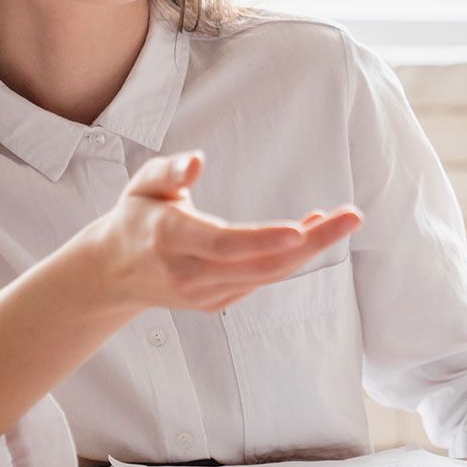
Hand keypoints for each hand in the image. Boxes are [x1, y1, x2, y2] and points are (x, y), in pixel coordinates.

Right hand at [74, 151, 362, 313]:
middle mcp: (188, 273)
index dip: (262, 240)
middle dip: (311, 243)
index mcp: (168, 238)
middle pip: (258, 264)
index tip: (300, 229)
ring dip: (309, 250)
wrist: (113, 274)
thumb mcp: (142, 185)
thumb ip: (169, 171)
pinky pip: (262, 280)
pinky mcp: (217, 303)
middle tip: (353, 216)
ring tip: (344, 219)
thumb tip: (198, 162)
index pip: (221, 244)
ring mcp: (204, 294)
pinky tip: (312, 233)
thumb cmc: (136, 216)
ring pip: (266, 275)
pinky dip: (291, 259)